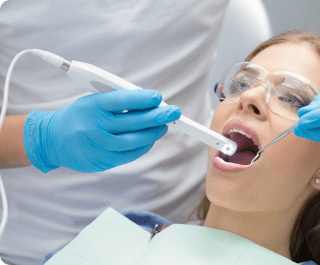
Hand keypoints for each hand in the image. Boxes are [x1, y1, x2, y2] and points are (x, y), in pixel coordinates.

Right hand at [23, 89, 180, 172]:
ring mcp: (95, 146)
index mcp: (90, 106)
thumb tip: (149, 103)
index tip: (158, 97)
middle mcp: (92, 126)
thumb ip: (118, 102)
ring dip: (152, 134)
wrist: (52, 139)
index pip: (120, 100)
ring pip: (132, 141)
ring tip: (164, 126)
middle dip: (156, 117)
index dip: (141, 99)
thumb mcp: (93, 101)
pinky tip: (150, 140)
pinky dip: (142, 147)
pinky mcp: (99, 161)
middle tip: (173, 112)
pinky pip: (127, 156)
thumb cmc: (79, 116)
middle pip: (131, 122)